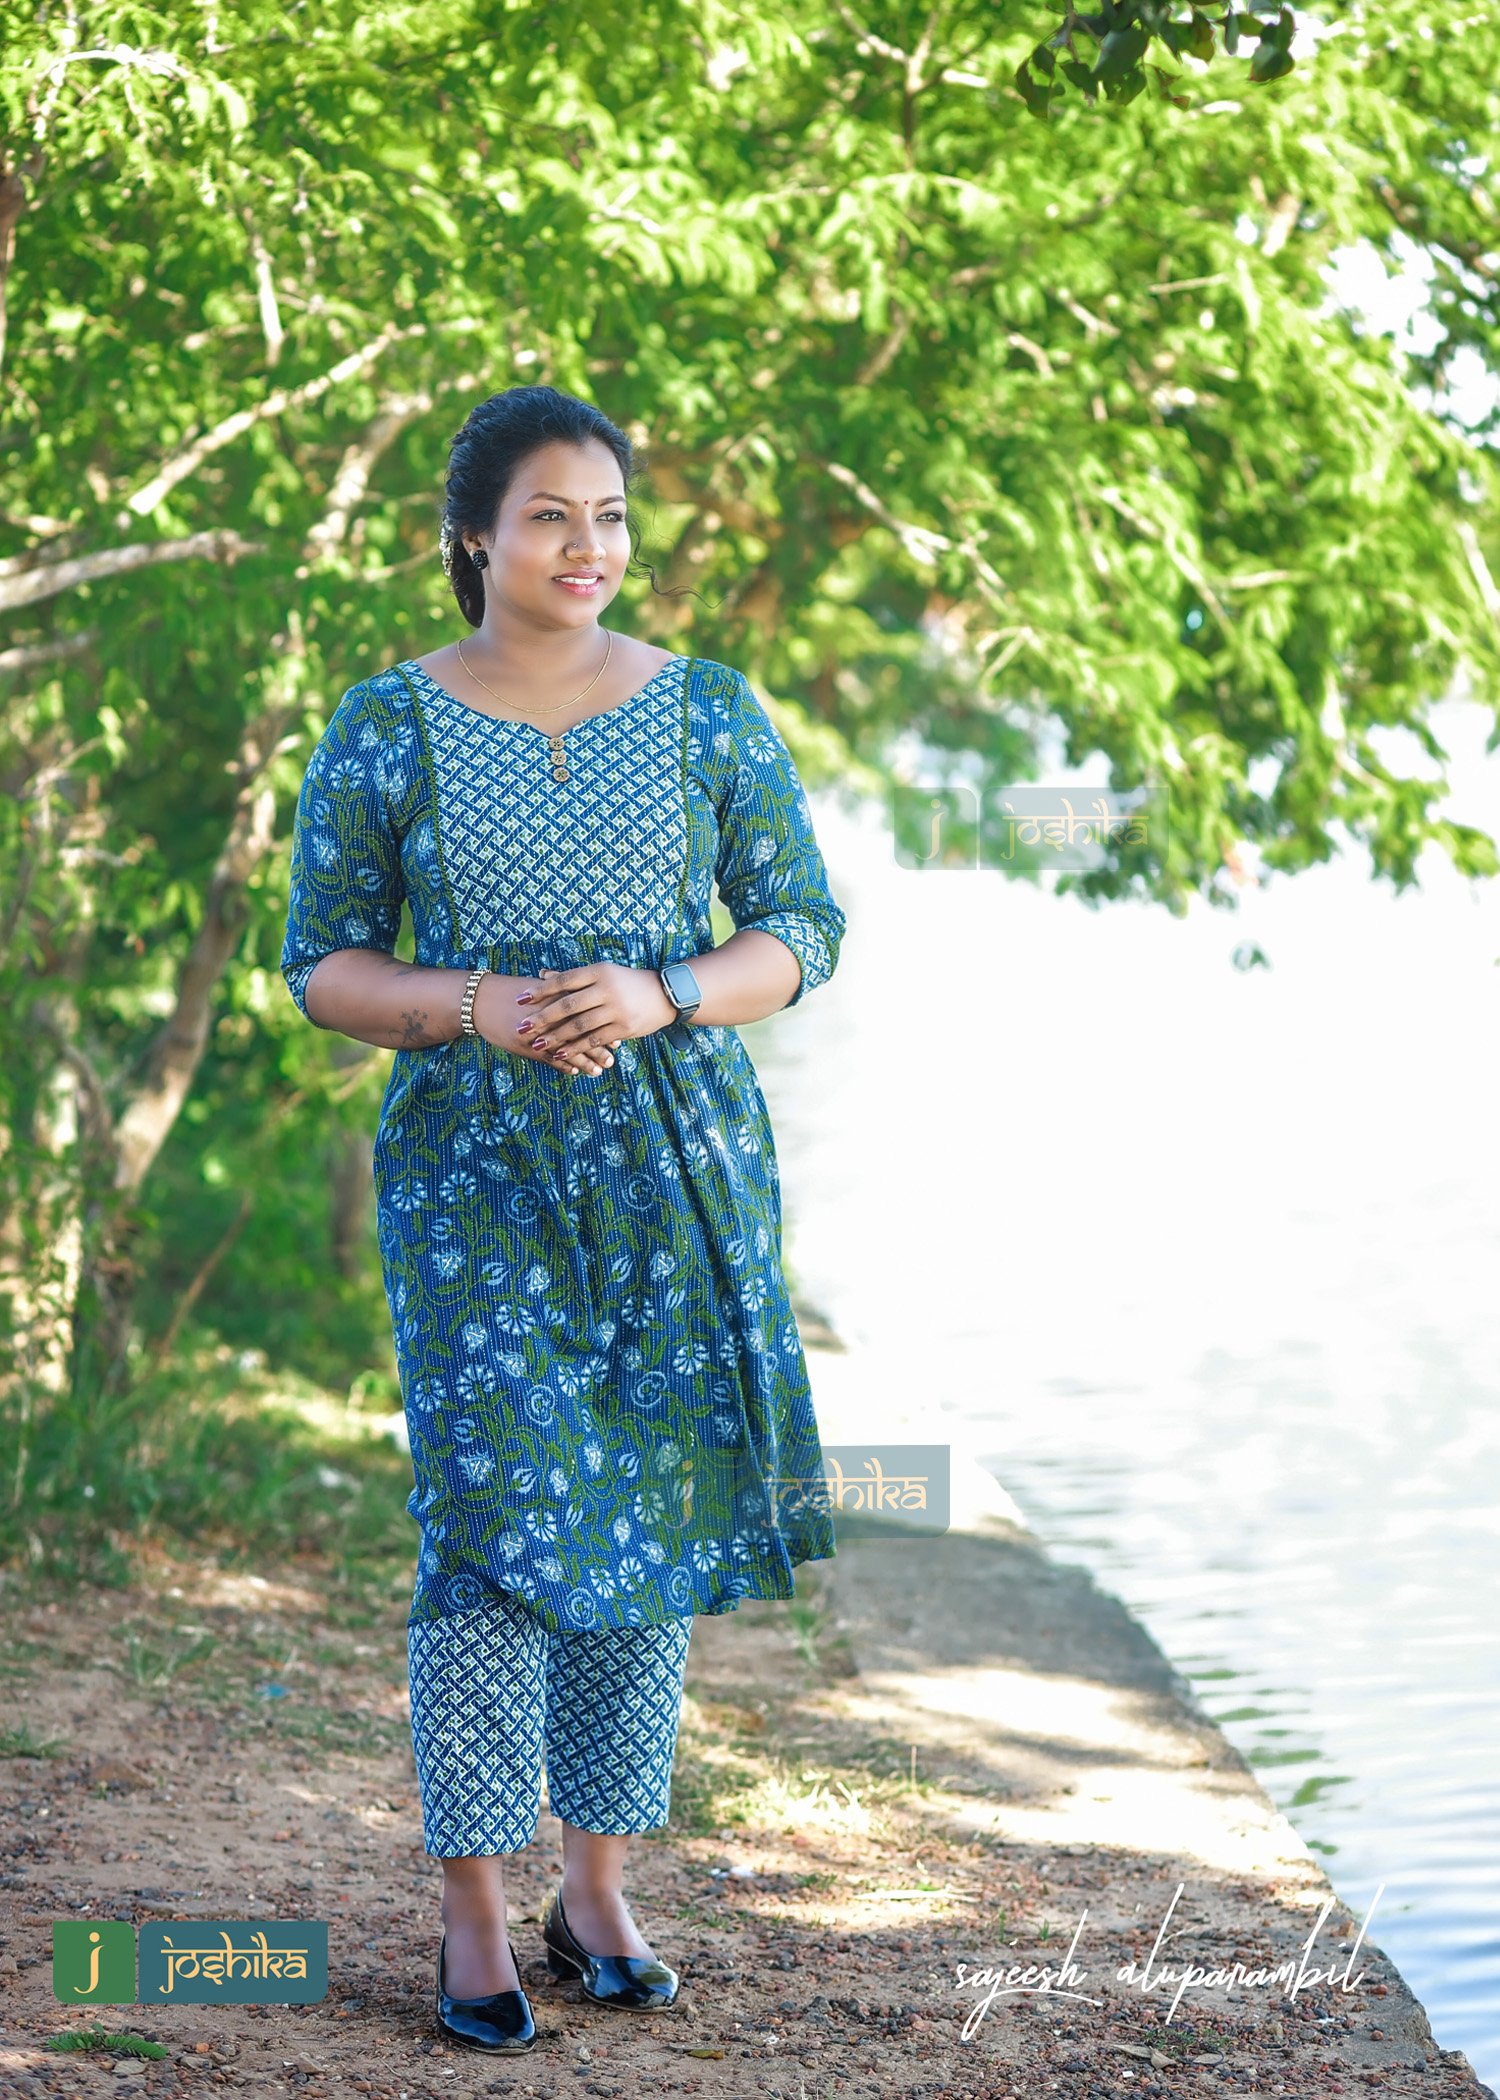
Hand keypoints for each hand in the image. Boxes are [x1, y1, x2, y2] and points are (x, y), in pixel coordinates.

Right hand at [472, 972, 609, 1076]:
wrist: (479, 1000)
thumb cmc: (511, 991)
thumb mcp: (538, 988)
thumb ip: (561, 992)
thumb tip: (586, 995)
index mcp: (555, 996)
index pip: (585, 1012)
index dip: (602, 1023)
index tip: (619, 1031)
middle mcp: (548, 1014)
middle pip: (580, 1032)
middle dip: (599, 1045)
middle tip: (615, 1054)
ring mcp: (537, 1032)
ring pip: (567, 1049)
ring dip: (585, 1060)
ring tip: (602, 1069)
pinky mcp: (525, 1045)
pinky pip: (548, 1058)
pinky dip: (563, 1065)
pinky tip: (575, 1071)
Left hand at [508, 962, 678, 1077]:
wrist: (665, 994)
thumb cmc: (628, 982)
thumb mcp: (604, 973)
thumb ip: (574, 977)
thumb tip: (542, 975)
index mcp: (599, 971)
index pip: (564, 981)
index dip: (541, 990)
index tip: (520, 1000)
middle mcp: (606, 989)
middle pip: (568, 1005)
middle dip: (542, 1018)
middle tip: (522, 1027)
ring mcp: (616, 1009)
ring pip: (579, 1025)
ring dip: (556, 1037)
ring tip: (537, 1045)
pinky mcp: (624, 1028)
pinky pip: (594, 1040)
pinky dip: (576, 1048)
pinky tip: (561, 1054)